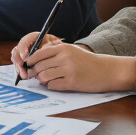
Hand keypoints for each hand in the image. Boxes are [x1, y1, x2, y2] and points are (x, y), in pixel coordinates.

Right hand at [9, 31, 61, 78]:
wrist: (61, 54)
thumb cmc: (59, 49)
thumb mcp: (55, 47)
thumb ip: (47, 49)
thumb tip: (38, 53)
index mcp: (36, 37)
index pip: (26, 40)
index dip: (23, 48)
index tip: (25, 58)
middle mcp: (28, 44)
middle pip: (18, 50)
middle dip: (18, 61)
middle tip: (23, 70)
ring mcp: (25, 52)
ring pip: (16, 58)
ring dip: (18, 67)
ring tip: (24, 75)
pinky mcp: (24, 60)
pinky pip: (18, 64)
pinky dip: (20, 70)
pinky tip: (24, 75)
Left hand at [14, 39, 135, 92]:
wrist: (106, 70)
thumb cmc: (88, 61)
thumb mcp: (72, 51)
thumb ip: (56, 52)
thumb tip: (37, 58)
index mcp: (63, 48)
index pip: (39, 53)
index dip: (31, 60)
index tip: (28, 64)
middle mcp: (65, 58)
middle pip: (39, 66)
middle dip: (34, 72)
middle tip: (33, 75)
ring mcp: (68, 70)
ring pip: (44, 76)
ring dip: (42, 80)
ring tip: (44, 80)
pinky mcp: (72, 82)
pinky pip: (53, 85)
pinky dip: (50, 86)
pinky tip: (53, 85)